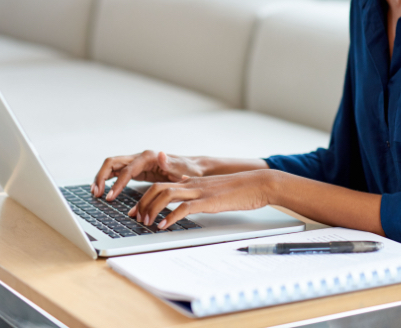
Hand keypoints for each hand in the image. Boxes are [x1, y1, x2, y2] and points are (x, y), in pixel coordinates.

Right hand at [92, 150, 203, 200]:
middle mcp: (140, 157)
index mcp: (148, 157)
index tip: (110, 197)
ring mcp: (138, 163)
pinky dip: (109, 180)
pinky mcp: (137, 170)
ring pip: (113, 167)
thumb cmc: (188, 170)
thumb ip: (170, 163)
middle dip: (102, 176)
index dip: (117, 183)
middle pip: (113, 162)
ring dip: (102, 178)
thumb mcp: (182, 168)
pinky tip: (104, 191)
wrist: (193, 168)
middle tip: (96, 194)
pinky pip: (118, 173)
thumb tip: (160, 154)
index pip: (127, 169)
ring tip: (96, 194)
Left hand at [127, 170, 273, 228]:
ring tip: (146, 222)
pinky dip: (170, 216)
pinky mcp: (209, 200)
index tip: (136, 210)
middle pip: (158, 187)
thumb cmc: (239, 188)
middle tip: (135, 218)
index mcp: (193, 182)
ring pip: (167, 194)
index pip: (161, 185)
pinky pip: (185, 207)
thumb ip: (198, 189)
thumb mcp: (214, 188)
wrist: (259, 183)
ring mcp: (200, 191)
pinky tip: (163, 226)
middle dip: (142, 203)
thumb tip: (186, 192)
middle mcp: (193, 184)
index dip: (145, 197)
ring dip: (152, 209)